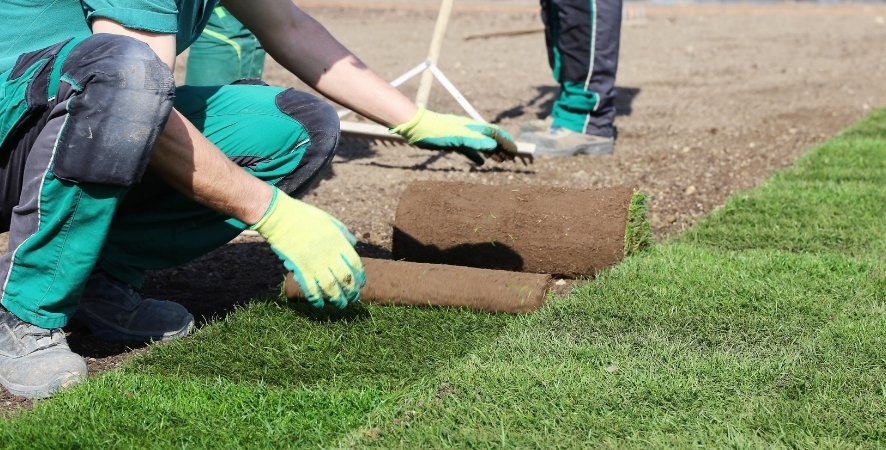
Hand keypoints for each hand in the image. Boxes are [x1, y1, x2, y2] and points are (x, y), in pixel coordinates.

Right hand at [251, 188, 364, 307]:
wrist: (282, 218)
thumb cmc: (306, 217)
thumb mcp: (330, 221)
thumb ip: (343, 233)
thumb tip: (353, 242)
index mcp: (339, 243)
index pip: (355, 264)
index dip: (360, 277)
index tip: (361, 284)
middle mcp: (330, 256)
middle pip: (346, 279)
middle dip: (351, 291)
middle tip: (353, 298)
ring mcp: (315, 264)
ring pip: (331, 287)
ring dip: (337, 298)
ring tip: (341, 304)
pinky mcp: (301, 270)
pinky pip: (311, 289)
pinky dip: (316, 299)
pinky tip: (320, 304)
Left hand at [390, 107, 517, 164]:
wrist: (416, 127)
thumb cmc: (435, 131)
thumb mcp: (456, 137)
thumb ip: (474, 141)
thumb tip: (493, 146)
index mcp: (473, 127)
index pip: (495, 133)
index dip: (506, 142)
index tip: (515, 151)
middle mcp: (469, 130)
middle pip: (490, 138)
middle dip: (502, 148)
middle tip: (511, 159)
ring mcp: (461, 136)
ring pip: (481, 145)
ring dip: (492, 152)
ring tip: (500, 161)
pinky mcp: (452, 142)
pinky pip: (469, 150)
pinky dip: (477, 156)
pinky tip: (480, 163)